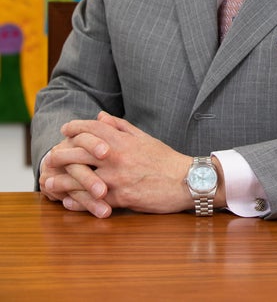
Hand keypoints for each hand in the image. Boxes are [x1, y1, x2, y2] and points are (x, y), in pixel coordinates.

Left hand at [43, 112, 225, 216]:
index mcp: (123, 140)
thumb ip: (121, 127)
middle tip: (51, 156)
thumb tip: (101, 116)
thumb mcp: (144, 137)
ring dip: (62, 180)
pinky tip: (67, 201)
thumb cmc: (165, 159)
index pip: (93, 128)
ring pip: (82, 178)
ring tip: (49, 182)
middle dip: (61, 153)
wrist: (186, 181)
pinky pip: (93, 200)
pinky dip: (77, 201)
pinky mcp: (121, 198)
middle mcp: (116, 157)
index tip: (64, 129)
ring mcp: (117, 178)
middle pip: (80, 151)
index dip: (75, 126)